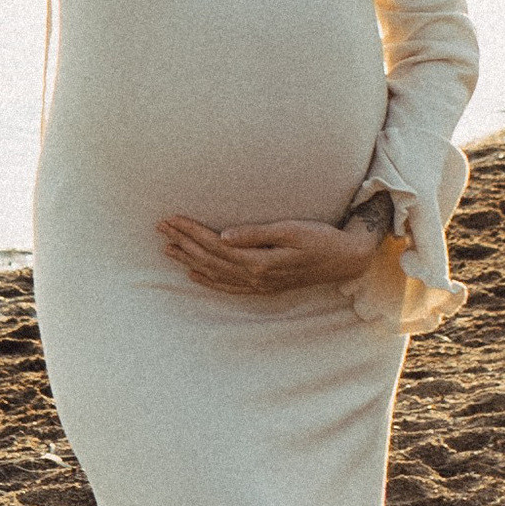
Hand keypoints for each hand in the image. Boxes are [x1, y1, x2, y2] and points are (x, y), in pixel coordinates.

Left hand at [156, 215, 384, 296]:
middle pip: (209, 260)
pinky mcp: (264, 287)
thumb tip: (223, 236)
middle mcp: (255, 277)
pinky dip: (209, 281)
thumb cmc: (320, 238)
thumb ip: (256, 234)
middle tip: (161, 228)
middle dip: (183, 243)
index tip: (171, 218)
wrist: (344, 259)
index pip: (214, 245)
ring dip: (190, 261)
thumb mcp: (290, 230)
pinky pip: (229, 287)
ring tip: (168, 249)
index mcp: (259, 261)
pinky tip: (194, 275)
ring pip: (215, 274)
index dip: (190, 231)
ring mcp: (259, 285)